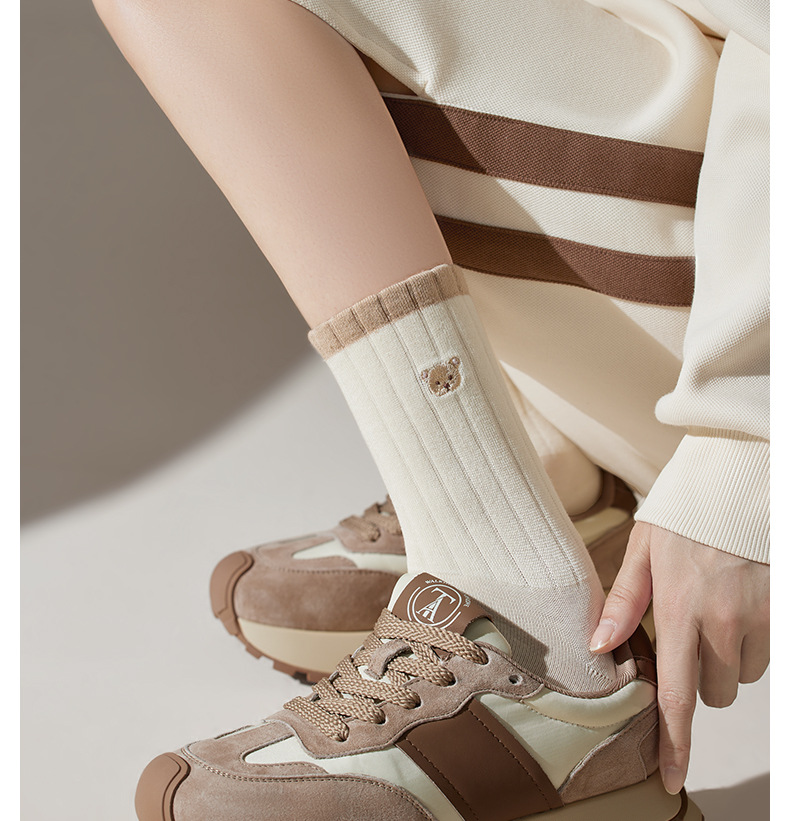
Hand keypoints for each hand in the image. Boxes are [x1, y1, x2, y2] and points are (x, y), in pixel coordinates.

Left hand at [589, 522, 768, 794]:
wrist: (742, 480)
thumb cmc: (688, 511)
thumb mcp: (644, 547)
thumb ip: (625, 601)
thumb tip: (599, 645)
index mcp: (680, 608)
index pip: (676, 695)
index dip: (674, 744)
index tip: (670, 778)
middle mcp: (725, 623)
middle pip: (714, 692)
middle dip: (700, 675)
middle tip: (691, 629)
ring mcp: (762, 620)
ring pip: (743, 674)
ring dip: (729, 656)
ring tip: (718, 605)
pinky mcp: (785, 613)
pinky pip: (769, 652)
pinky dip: (755, 641)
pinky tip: (743, 602)